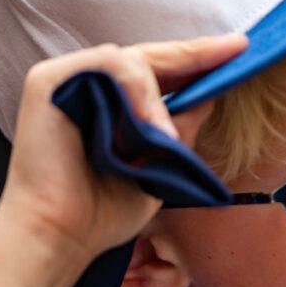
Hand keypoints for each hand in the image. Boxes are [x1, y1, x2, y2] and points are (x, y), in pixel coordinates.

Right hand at [0, 36, 246, 282]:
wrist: (62, 238)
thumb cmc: (102, 212)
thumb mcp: (159, 165)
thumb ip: (179, 129)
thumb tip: (210, 95)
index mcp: (108, 103)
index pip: (158, 72)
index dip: (196, 59)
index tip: (238, 49)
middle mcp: (86, 85)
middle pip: (148, 57)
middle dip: (195, 54)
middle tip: (235, 48)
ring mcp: (65, 79)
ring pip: (133, 60)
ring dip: (159, 96)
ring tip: (164, 139)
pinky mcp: (47, 80)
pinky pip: (108, 65)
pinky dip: (137, 92)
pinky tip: (147, 125)